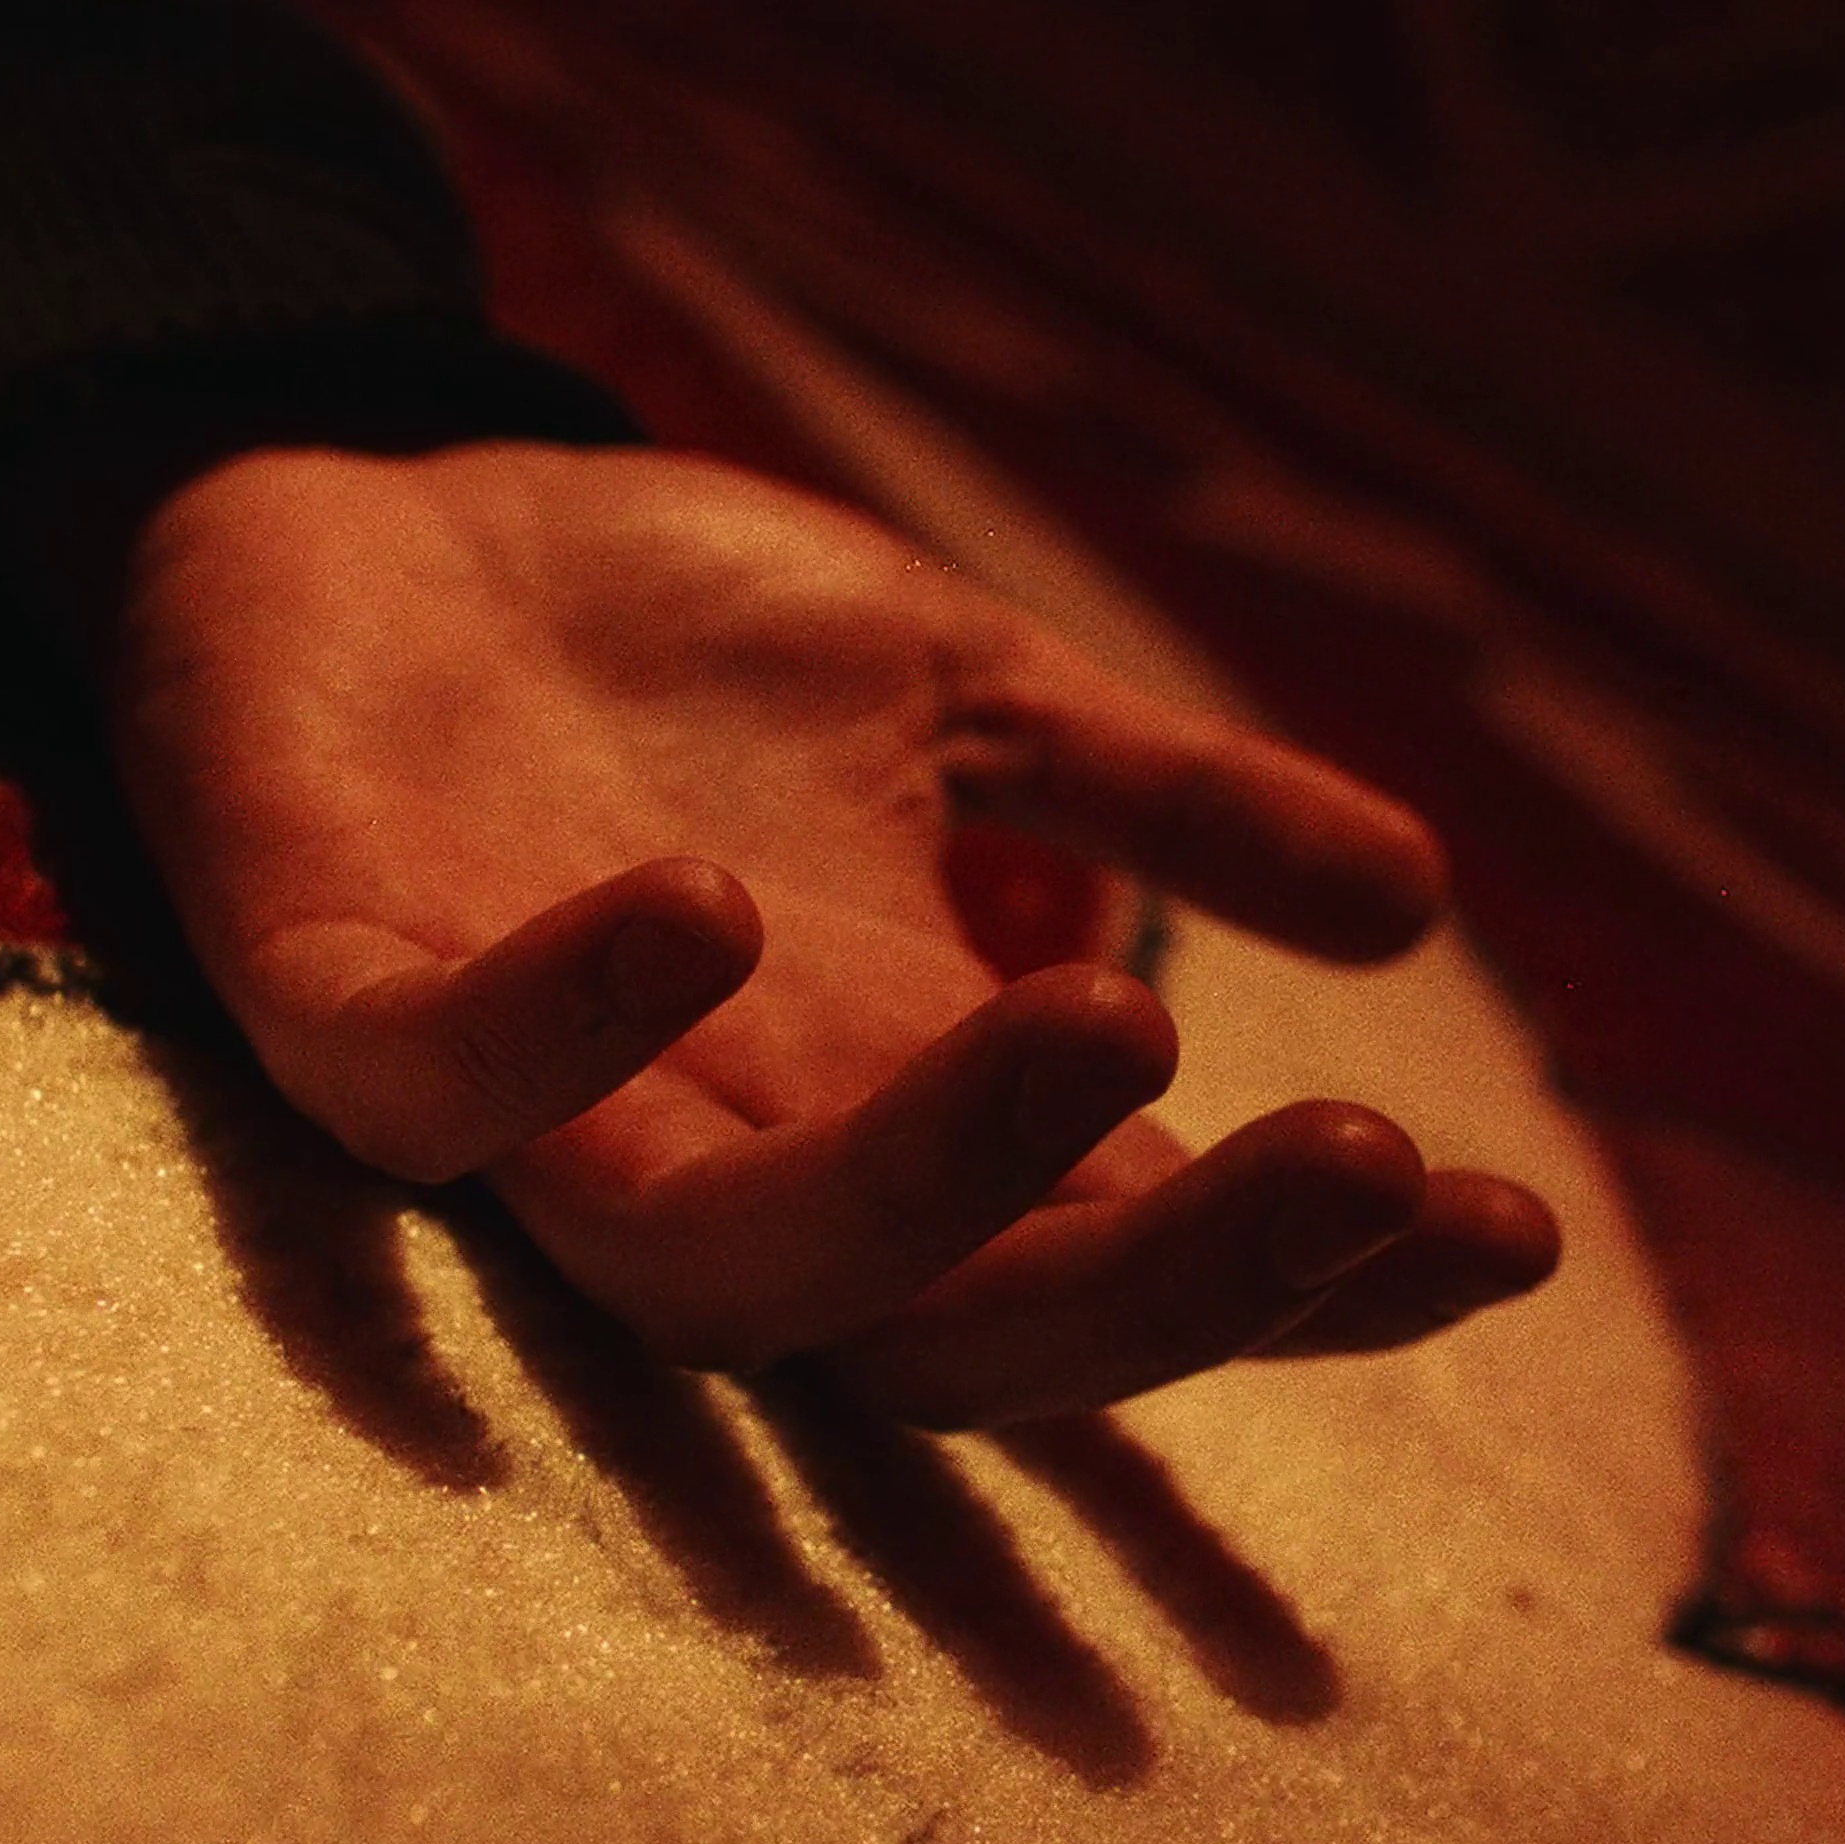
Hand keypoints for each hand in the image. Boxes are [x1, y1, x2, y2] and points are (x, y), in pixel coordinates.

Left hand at [94, 440, 1557, 1427]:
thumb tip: (1419, 904)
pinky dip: (556, 1030)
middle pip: (961, 1342)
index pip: (1127, 1257)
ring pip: (727, 1282)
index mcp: (899, 1094)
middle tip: (1378, 1167)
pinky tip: (704, 909)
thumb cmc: (655, 639)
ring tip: (1116, 1022)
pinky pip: (422, 1089)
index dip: (1317, 1282)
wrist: (348, 501)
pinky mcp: (334, 996)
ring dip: (933, 1188)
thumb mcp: (956, 685)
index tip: (1510, 1229)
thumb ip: (1156, 794)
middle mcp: (738, 1146)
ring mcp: (535, 1104)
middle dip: (1181, 1287)